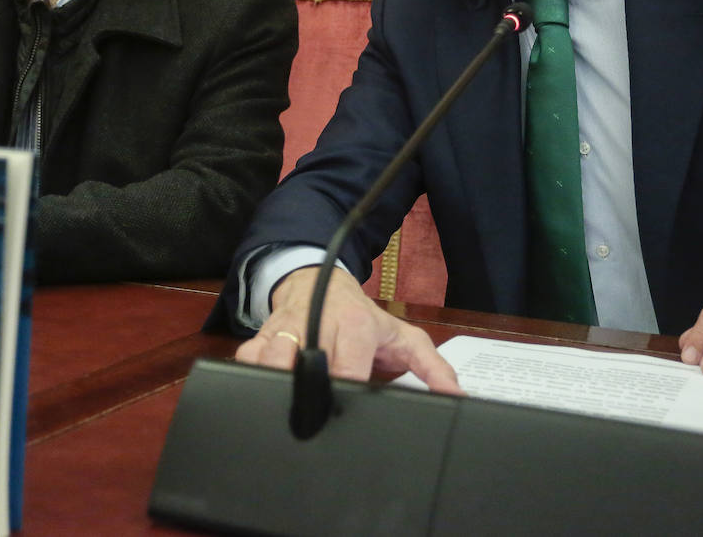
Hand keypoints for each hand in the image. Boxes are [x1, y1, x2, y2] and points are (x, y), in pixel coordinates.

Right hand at [234, 266, 462, 392]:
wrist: (321, 282)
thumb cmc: (365, 318)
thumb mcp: (404, 338)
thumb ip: (432, 369)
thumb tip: (456, 398)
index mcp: (356, 325)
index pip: (347, 367)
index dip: (346, 391)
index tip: (347, 411)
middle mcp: (318, 323)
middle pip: (305, 367)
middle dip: (310, 396)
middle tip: (317, 420)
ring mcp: (286, 327)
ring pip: (270, 362)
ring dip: (278, 387)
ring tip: (291, 407)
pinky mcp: (262, 333)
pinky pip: (246, 358)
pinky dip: (252, 377)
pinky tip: (265, 392)